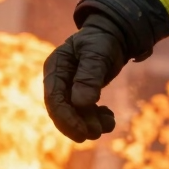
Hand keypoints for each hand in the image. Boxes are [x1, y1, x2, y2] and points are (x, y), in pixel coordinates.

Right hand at [43, 13, 128, 141]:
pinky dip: (97, 118)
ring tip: (109, 124)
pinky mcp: (81, 94)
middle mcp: (59, 80)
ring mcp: (69, 88)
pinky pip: (85, 112)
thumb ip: (89, 77)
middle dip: (77, 125)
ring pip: (75, 114)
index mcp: (56, 67)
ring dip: (90, 124)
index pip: (54, 99)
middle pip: (61, 110)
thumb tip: (80, 104)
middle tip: (95, 134)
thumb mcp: (97, 54)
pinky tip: (109, 117)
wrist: (114, 35)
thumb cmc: (102, 40)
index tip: (81, 132)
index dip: (65, 118)